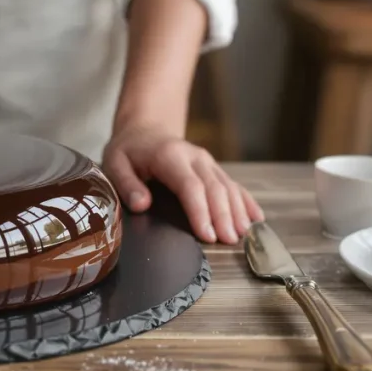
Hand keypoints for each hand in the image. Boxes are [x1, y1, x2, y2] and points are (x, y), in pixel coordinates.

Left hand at [102, 124, 262, 244]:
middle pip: (214, 188)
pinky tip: (256, 219)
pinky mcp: (213, 167)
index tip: (207, 234)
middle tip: (229, 242)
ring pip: (228, 186)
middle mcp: (193, 157)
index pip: (190, 186)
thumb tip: (142, 204)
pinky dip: (246, 201)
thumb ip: (126, 183)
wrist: (145, 129)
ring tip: (243, 235)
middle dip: (223, 216)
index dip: (201, 211)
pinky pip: (233, 184)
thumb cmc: (128, 150)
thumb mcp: (115, 163)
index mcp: (169, 157)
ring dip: (237, 211)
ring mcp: (207, 162)